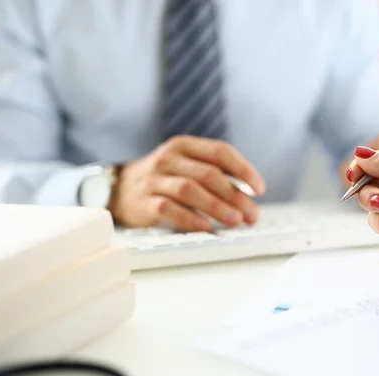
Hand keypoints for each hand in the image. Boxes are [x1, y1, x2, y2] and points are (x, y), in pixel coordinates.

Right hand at [109, 136, 265, 230]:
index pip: (220, 152)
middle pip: (208, 174)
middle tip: (251, 213)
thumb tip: (249, 203)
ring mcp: (154, 180)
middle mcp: (168, 159)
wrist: (119, 190)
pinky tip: (206, 226)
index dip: (244, 170)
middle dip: (235, 195)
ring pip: (190, 189)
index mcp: (184, 146)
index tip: (259, 189)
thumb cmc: (165, 179)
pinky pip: (168, 209)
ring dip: (216, 206)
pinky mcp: (143, 202)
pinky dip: (189, 218)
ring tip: (235, 220)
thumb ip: (216, 177)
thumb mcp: (187, 166)